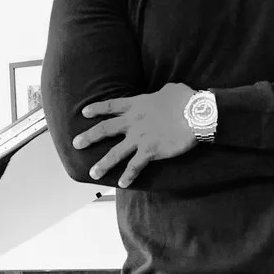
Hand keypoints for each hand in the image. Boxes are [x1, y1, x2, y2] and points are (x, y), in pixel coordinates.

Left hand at [74, 82, 197, 186]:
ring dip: (103, 163)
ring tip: (93, 173)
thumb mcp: (170, 90)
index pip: (111, 106)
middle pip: (105, 129)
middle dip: (89, 137)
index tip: (84, 113)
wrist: (196, 115)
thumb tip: (163, 94)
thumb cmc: (186, 100)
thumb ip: (160, 94)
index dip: (96, 109)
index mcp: (136, 105)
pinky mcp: (150, 151)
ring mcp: (140, 138)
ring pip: (115, 152)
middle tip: (76, 144)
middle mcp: (133, 121)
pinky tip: (122, 183)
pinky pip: (135, 166)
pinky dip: (128, 176)